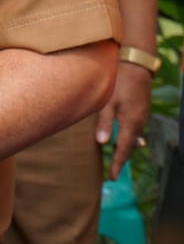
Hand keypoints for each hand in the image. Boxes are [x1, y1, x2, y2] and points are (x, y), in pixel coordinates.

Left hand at [95, 61, 153, 177]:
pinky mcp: (141, 110)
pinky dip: (129, 138)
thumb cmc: (120, 83)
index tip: (112, 177)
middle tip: (114, 172)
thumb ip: (105, 123)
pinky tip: (123, 138)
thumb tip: (102, 143)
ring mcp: (142, 116)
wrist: (137, 66)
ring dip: (125, 148)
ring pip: (134, 138)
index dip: (117, 164)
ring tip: (116, 158)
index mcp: (131, 123)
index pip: (124, 149)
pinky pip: (135, 129)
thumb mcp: (109, 102)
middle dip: (121, 159)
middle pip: (130, 146)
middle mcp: (139, 122)